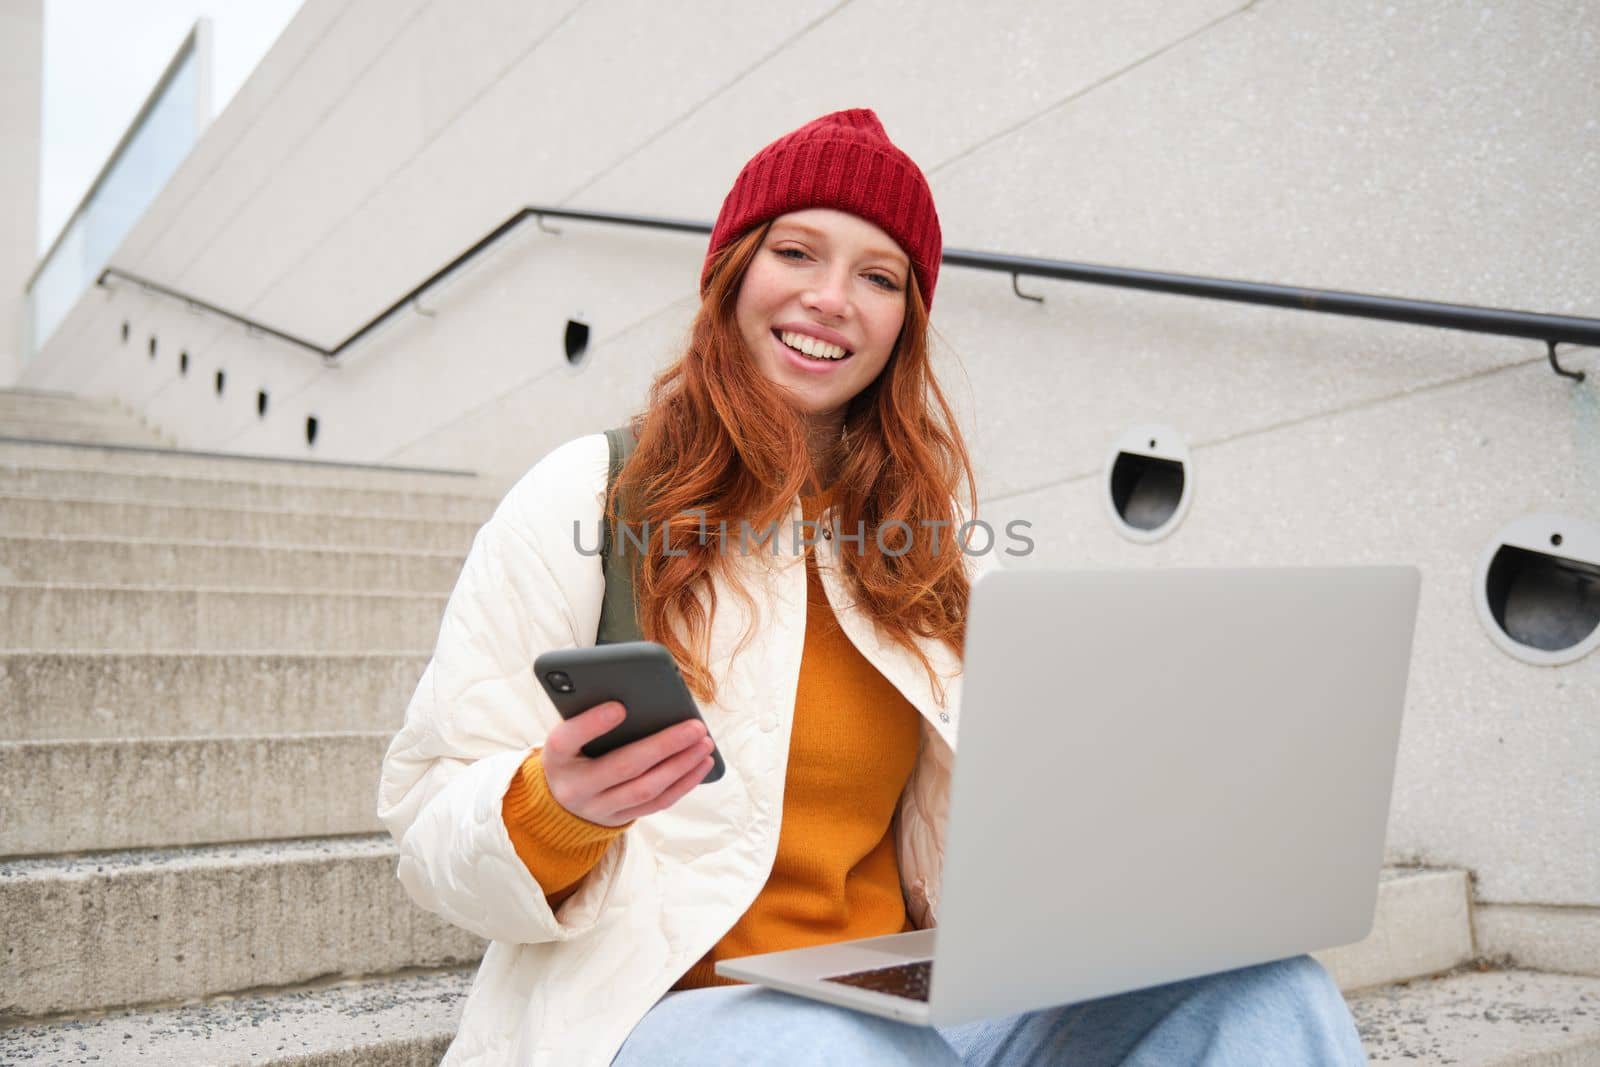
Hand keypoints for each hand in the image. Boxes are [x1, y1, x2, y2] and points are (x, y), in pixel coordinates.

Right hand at [541, 702, 715, 826]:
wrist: (559, 799)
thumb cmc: (573, 751)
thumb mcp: (569, 732)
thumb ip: (591, 714)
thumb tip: (637, 692)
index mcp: (556, 756)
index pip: (566, 739)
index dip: (592, 723)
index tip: (619, 706)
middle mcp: (575, 786)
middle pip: (623, 766)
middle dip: (664, 745)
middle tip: (695, 727)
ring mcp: (598, 808)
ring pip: (646, 789)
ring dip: (681, 766)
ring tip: (705, 744)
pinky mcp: (619, 818)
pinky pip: (656, 804)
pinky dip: (683, 784)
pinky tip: (702, 764)